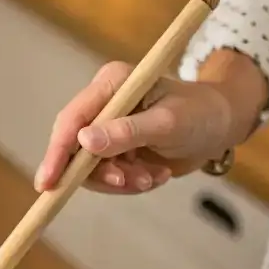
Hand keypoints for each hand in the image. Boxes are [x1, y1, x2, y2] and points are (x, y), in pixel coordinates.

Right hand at [33, 61, 233, 193]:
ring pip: (91, 169)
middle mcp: (103, 104)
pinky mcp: (115, 150)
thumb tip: (84, 143)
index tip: (48, 183)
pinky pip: (108, 177)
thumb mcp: (167, 124)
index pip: (71, 120)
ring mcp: (107, 129)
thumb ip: (126, 133)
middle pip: (75, 149)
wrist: (220, 129)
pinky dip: (131, 183)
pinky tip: (155, 176)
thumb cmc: (201, 115)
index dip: (57, 152)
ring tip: (151, 178)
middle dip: (100, 172)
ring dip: (121, 180)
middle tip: (126, 183)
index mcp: (111, 84)